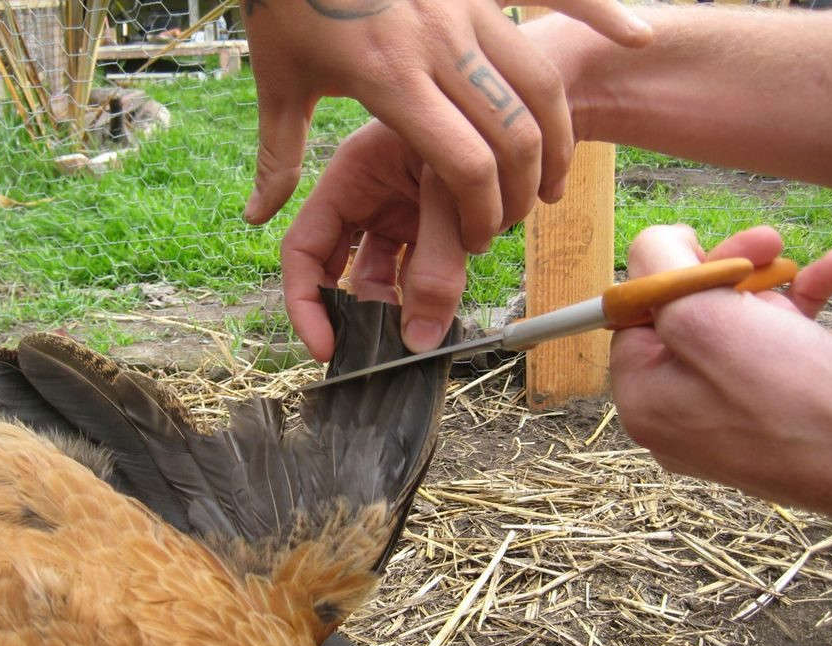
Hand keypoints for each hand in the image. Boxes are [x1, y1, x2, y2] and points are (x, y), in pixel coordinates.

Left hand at [241, 0, 651, 252]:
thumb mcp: (277, 80)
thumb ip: (277, 156)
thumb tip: (260, 218)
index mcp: (390, 77)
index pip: (464, 162)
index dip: (483, 209)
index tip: (478, 236)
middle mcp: (438, 42)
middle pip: (514, 133)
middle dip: (524, 189)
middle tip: (513, 218)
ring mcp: (467, 5)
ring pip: (540, 81)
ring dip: (558, 136)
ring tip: (555, 178)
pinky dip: (604, 13)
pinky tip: (638, 36)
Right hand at [281, 119, 466, 360]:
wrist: (529, 109)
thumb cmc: (486, 126)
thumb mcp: (450, 194)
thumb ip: (436, 265)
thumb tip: (419, 340)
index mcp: (349, 176)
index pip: (302, 248)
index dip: (305, 302)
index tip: (326, 347)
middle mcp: (368, 198)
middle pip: (341, 271)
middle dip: (356, 313)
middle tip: (378, 350)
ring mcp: (400, 216)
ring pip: (385, 278)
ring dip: (400, 306)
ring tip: (419, 330)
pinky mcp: (431, 229)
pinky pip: (419, 274)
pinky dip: (429, 295)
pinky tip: (442, 310)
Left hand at [610, 224, 831, 515]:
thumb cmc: (793, 398)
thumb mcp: (704, 318)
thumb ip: (661, 271)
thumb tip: (653, 245)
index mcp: (646, 400)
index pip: (636, 317)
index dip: (669, 272)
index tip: (706, 245)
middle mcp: (681, 414)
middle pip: (689, 318)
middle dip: (729, 270)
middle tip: (768, 241)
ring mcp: (732, 417)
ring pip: (742, 328)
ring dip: (774, 284)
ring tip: (803, 263)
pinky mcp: (782, 414)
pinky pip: (783, 347)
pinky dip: (805, 305)